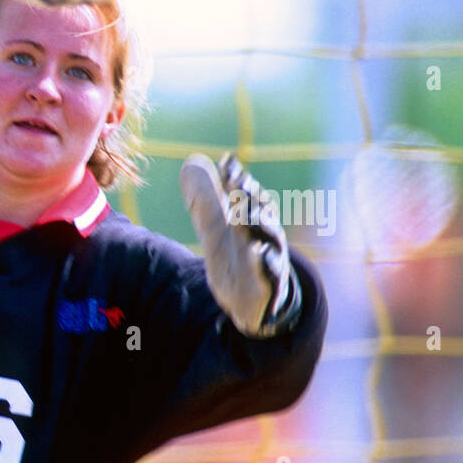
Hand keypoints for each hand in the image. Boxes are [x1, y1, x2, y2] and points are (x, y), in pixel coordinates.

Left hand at [180, 152, 301, 338]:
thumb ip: (204, 199)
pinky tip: (257, 251)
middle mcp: (263, 235)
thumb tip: (191, 161)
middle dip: (248, 196)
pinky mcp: (270, 282)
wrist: (251, 302)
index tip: (226, 161)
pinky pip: (270, 271)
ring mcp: (270, 258)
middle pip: (257, 211)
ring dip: (259, 224)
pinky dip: (265, 261)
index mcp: (249, 220)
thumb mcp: (216, 228)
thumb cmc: (236, 258)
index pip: (243, 194)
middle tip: (235, 181)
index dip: (235, 178)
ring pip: (269, 237)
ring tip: (245, 213)